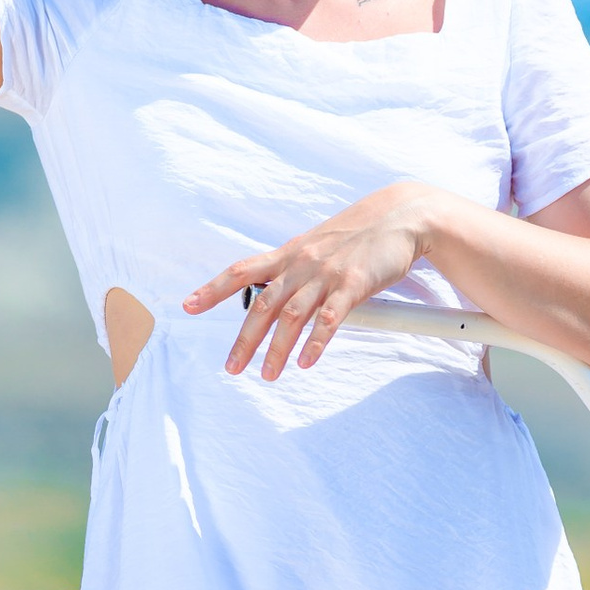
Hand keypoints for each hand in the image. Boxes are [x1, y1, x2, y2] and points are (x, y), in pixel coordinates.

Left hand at [182, 184, 434, 378]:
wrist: (400, 215)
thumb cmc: (358, 233)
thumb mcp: (318, 245)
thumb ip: (295, 268)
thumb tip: (275, 294)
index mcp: (289, 253)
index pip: (242, 271)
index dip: (214, 289)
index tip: (189, 306)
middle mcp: (302, 263)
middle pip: (263, 304)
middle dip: (245, 339)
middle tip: (232, 368)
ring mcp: (327, 274)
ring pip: (292, 316)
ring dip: (278, 349)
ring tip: (269, 374)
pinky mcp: (355, 285)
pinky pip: (330, 319)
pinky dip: (316, 343)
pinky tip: (306, 362)